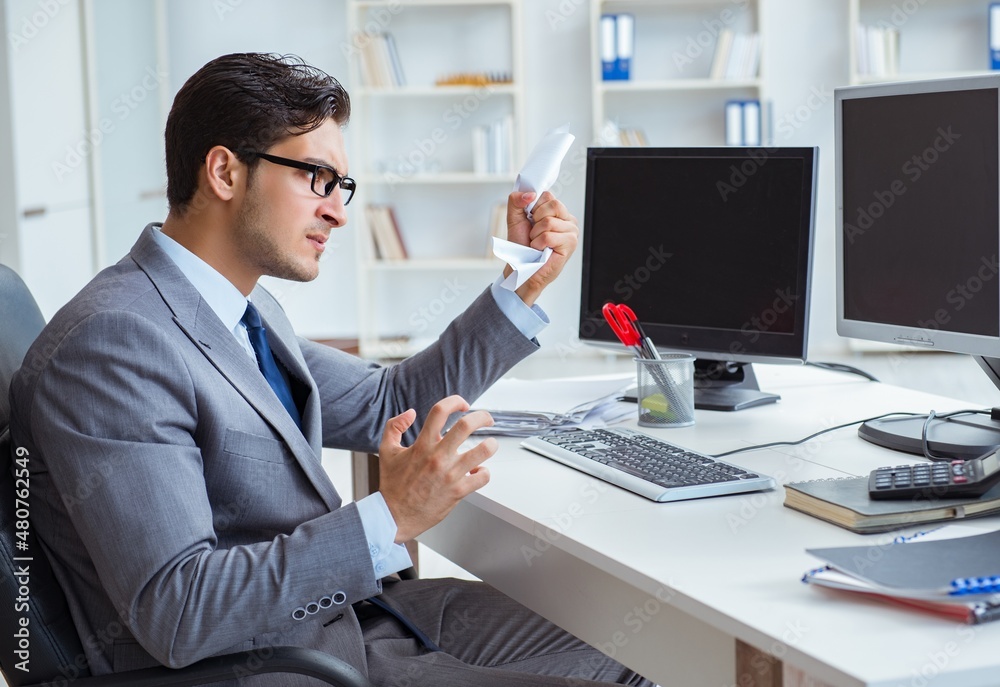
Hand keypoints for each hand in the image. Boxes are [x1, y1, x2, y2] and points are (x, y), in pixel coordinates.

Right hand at [377, 395, 497, 542]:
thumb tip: (411, 413)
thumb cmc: (392, 485)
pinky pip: (482, 477)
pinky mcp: (458, 491)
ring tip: (491, 444)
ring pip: (482, 451)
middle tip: (487, 419)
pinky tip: (479, 472)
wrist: (393, 516)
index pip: (440, 411)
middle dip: (482, 417)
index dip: (455, 401)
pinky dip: (485, 473)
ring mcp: (449, 474)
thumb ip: (394, 426)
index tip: (463, 404)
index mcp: (422, 445)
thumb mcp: (386, 451)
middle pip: (467, 425)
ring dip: (491, 444)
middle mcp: (437, 456)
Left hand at [503, 190, 579, 306]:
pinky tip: (541, 250)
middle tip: (534, 233)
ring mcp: (572, 231)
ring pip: (549, 222)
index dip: (534, 207)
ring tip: (537, 244)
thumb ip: (516, 200)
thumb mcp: (514, 218)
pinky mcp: (570, 244)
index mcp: (557, 211)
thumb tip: (530, 194)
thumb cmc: (522, 246)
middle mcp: (568, 219)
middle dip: (536, 221)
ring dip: (536, 235)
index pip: (548, 196)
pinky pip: (549, 236)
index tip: (530, 220)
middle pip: (553, 205)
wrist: (522, 267)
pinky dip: (539, 244)